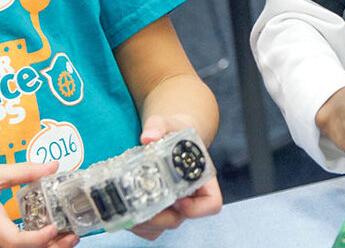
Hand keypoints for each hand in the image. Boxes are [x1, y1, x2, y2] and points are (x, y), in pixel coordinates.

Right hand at [0, 161, 76, 247]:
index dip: (36, 239)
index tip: (54, 228)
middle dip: (51, 247)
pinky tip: (55, 236)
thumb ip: (22, 172)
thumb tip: (52, 166)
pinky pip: (22, 247)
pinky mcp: (3, 238)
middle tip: (73, 236)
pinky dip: (40, 244)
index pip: (15, 241)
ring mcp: (0, 239)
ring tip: (70, 238)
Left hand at [127, 115, 222, 240]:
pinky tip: (126, 211)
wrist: (166, 135)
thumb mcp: (169, 123)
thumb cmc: (174, 130)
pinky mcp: (156, 210)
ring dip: (145, 224)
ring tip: (129, 210)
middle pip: (180, 220)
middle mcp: (188, 196)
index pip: (211, 203)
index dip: (197, 209)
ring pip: (162, 227)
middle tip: (140, 209)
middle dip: (159, 219)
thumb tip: (148, 137)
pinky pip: (149, 229)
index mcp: (200, 178)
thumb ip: (159, 126)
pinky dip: (137, 226)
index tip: (178, 200)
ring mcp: (171, 206)